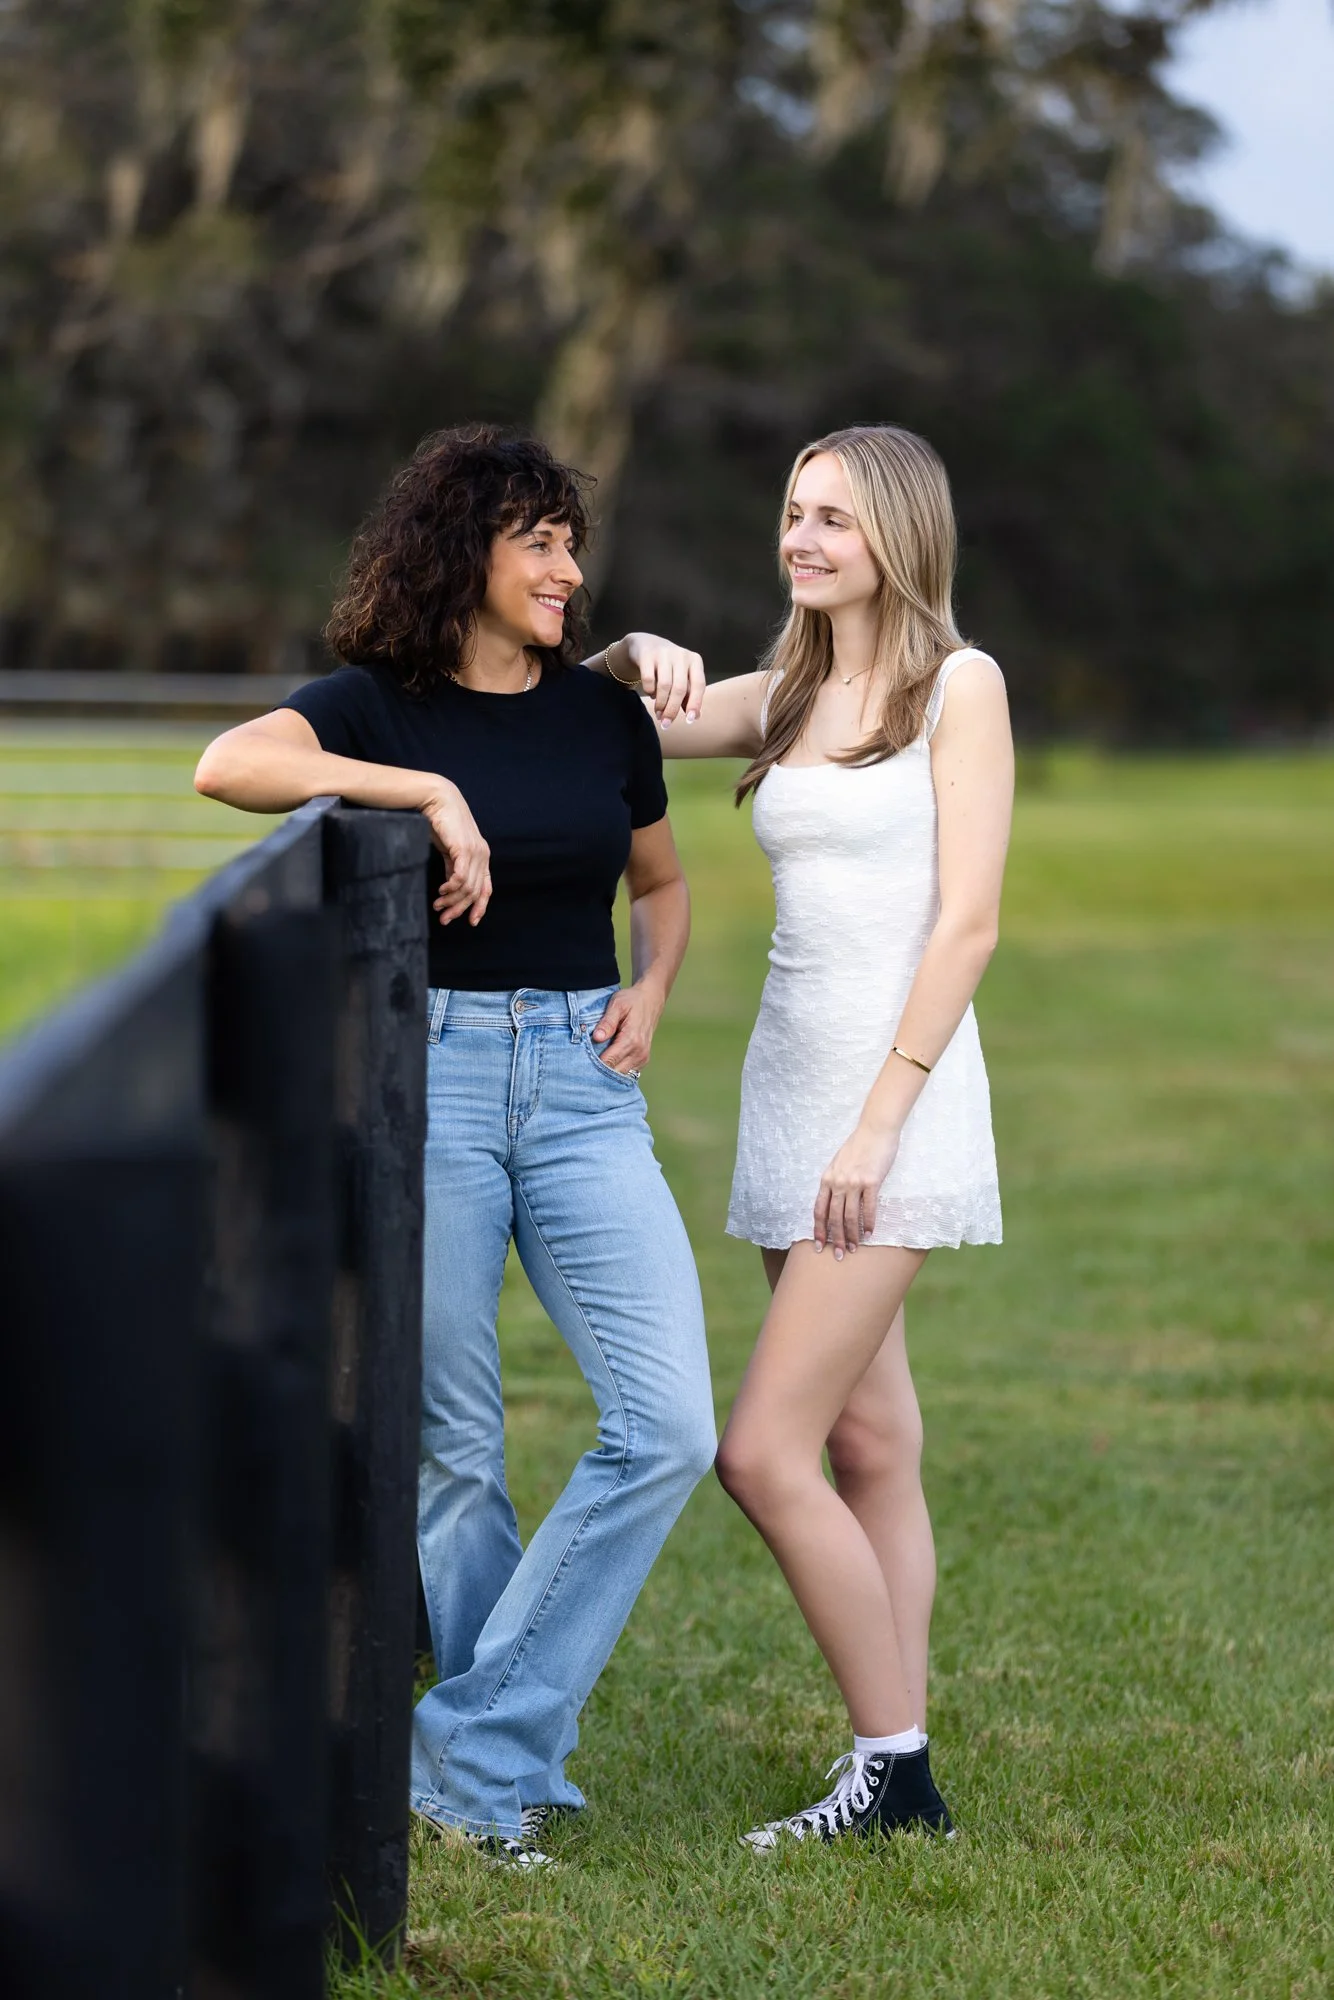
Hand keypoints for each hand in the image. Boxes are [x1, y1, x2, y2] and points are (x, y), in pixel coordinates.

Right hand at [424, 780, 491, 927]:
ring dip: (451, 901)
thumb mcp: (450, 849)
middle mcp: (482, 855)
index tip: (471, 922)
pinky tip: (441, 892)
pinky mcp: (464, 849)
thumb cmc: (442, 822)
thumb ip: (454, 867)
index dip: (480, 907)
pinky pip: (460, 877)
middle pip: (475, 892)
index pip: (486, 888)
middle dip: (459, 909)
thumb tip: (451, 886)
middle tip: (445, 919)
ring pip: (467, 887)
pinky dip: (451, 889)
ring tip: (438, 906)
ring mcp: (475, 852)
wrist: (437, 799)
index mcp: (481, 856)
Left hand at [589, 980, 663, 1073]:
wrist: (650, 1001)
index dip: (593, 1064)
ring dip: (607, 1072)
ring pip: (620, 1075)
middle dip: (599, 1070)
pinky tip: (606, 1062)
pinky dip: (616, 1070)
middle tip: (584, 1063)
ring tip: (594, 1063)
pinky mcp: (643, 1061)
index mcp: (632, 1040)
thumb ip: (607, 1022)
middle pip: (614, 1072)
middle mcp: (639, 1052)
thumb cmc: (631, 1001)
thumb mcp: (617, 1005)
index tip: (581, 1061)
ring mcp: (642, 1058)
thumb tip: (597, 1038)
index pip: (609, 1061)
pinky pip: (627, 1073)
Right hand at [620, 632, 705, 727]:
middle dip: (672, 709)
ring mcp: (664, 653)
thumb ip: (689, 696)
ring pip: (664, 685)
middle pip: (680, 688)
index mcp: (695, 661)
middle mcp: (681, 655)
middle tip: (666, 724)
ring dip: (661, 703)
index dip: (695, 703)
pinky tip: (651, 694)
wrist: (646, 645)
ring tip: (658, 712)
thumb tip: (696, 717)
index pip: (699, 684)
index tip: (690, 720)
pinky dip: (649, 691)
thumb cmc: (669, 667)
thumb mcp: (682, 678)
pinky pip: (648, 679)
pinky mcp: (647, 655)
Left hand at [814, 1121, 901, 1258]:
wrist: (874, 1130)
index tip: (818, 1245)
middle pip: (834, 1218)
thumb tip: (832, 1201)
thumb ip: (833, 1180)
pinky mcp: (871, 1181)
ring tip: (853, 1248)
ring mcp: (854, 1183)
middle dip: (834, 1239)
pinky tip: (869, 1234)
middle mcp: (838, 1183)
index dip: (818, 1229)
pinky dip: (868, 1223)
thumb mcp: (838, 1163)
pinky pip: (868, 1207)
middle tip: (837, 1255)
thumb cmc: (858, 1146)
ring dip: (851, 1235)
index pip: (819, 1210)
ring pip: (850, 1216)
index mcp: (827, 1179)